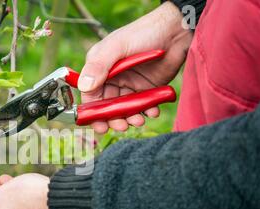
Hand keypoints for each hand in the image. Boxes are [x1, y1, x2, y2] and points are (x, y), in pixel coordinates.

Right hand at [79, 1, 192, 132]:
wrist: (175, 31)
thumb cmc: (143, 33)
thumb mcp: (117, 46)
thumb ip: (99, 66)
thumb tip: (84, 87)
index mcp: (99, 69)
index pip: (91, 95)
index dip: (93, 112)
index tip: (100, 125)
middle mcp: (112, 79)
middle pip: (107, 107)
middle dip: (114, 119)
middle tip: (122, 126)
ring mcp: (129, 85)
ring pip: (125, 109)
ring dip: (130, 118)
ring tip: (139, 120)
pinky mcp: (146, 89)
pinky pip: (143, 106)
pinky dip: (147, 111)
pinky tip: (153, 111)